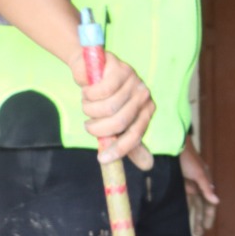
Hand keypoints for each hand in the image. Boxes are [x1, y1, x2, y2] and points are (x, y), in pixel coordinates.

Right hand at [69, 50, 154, 169]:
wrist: (89, 68)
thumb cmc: (103, 98)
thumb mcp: (116, 121)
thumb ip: (129, 142)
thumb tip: (147, 166)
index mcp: (146, 111)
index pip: (136, 135)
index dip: (120, 148)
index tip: (102, 158)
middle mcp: (144, 96)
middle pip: (119, 122)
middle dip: (98, 129)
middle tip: (89, 125)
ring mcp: (134, 81)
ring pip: (107, 107)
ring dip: (90, 110)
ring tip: (87, 104)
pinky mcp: (120, 69)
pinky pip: (99, 91)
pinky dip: (87, 95)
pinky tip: (87, 90)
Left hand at [180, 145, 219, 231]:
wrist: (174, 147)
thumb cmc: (188, 159)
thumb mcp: (199, 174)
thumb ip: (206, 188)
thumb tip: (217, 202)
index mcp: (206, 184)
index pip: (209, 204)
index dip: (208, 216)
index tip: (206, 228)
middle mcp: (199, 186)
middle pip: (202, 206)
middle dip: (202, 219)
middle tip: (199, 233)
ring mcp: (189, 185)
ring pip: (194, 204)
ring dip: (195, 216)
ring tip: (195, 229)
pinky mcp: (180, 184)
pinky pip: (185, 199)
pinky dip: (186, 208)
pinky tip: (184, 215)